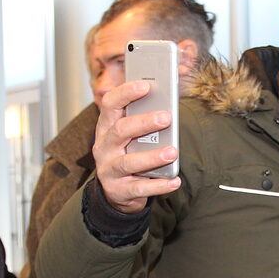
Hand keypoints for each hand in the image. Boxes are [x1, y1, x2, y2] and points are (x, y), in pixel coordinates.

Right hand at [93, 80, 180, 212]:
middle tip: (166, 117)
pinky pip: (139, 188)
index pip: (110, 104)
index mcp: (107, 127)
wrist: (115, 192)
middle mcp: (104, 147)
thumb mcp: (131, 136)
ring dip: (152, 156)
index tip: (145, 85)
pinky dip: (158, 185)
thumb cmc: (128, 155)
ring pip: (129, 162)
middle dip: (143, 122)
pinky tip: (174, 181)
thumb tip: (168, 103)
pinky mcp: (118, 190)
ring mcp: (109, 169)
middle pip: (120, 130)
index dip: (126, 93)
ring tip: (172, 152)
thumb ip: (144, 120)